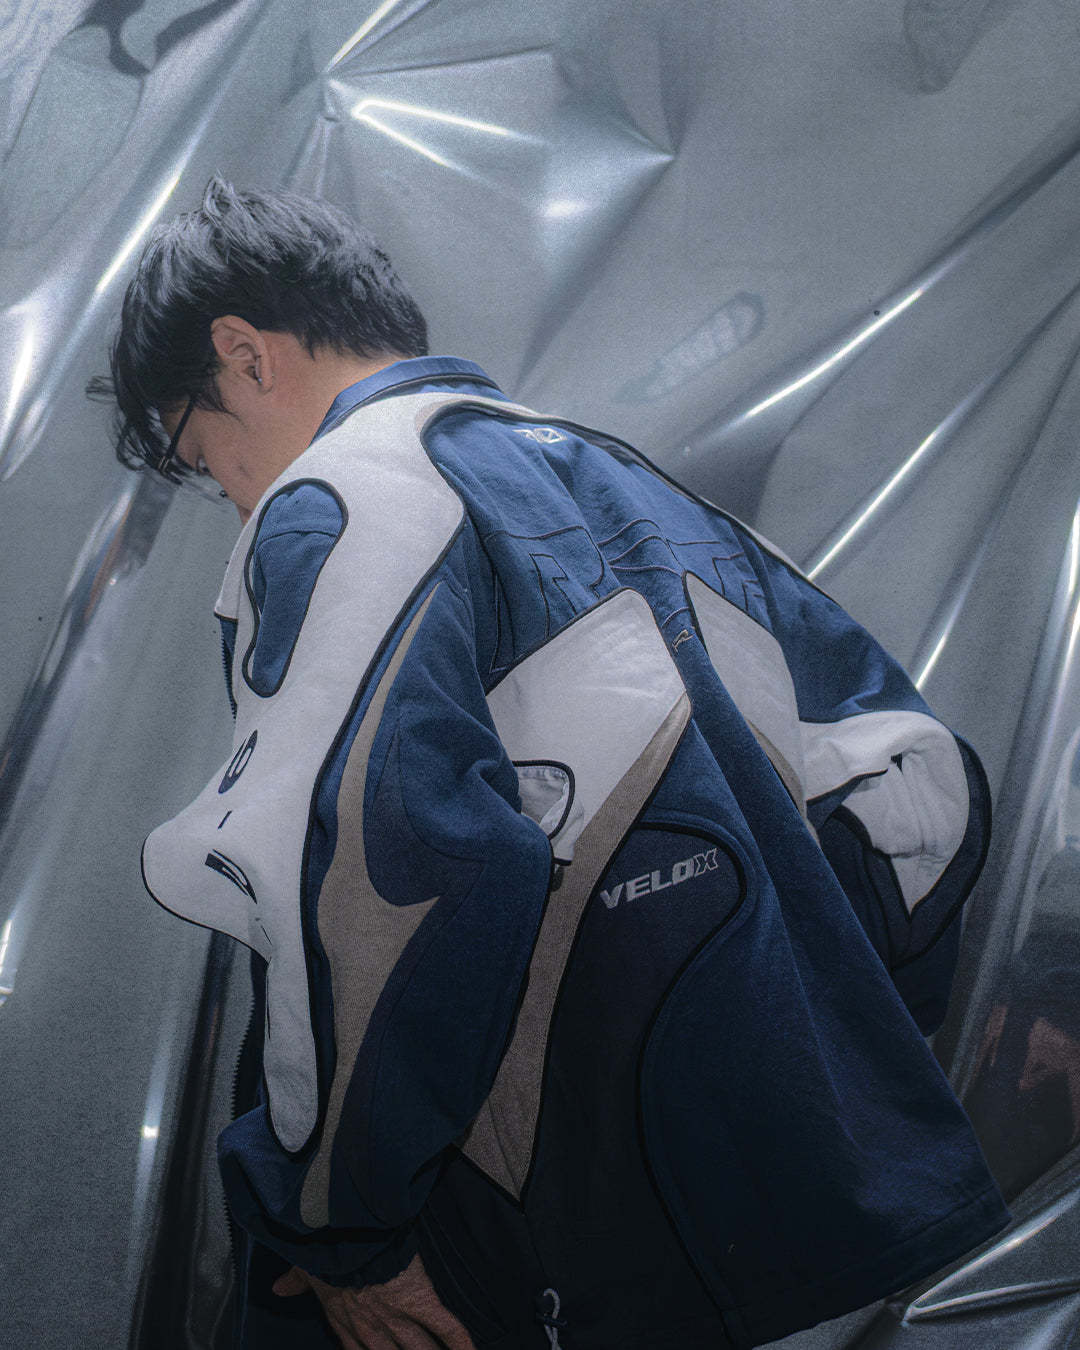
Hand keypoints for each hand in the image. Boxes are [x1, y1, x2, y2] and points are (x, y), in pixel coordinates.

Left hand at [273, 1252, 478, 1349]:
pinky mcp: (420, 1300)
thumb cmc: (327, 1248)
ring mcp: (398, 1317)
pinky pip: (445, 1326)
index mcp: (344, 1320)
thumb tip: (277, 1288)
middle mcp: (372, 1328)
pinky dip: (459, 1342)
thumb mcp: (307, 1267)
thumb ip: (297, 1281)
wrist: (347, 1235)